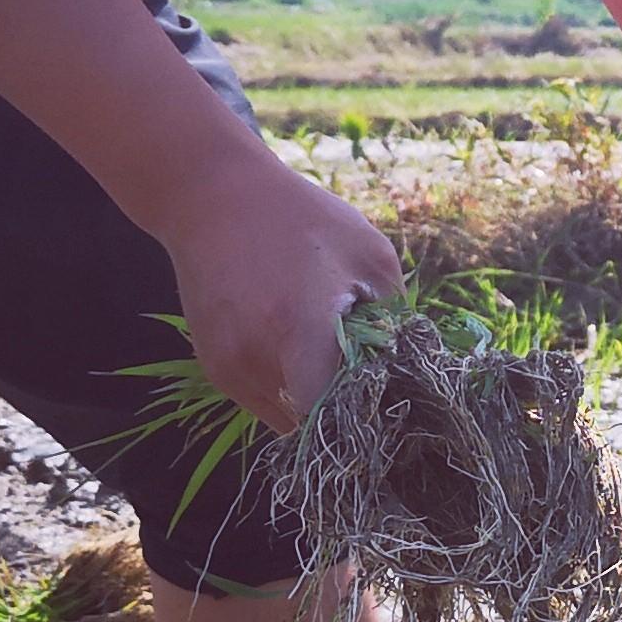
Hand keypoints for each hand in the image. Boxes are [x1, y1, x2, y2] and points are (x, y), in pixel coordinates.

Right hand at [157, 150, 403, 430]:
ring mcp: (229, 369)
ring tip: (328, 351)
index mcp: (298, 330)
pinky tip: (297, 345)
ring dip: (313, 400)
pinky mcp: (216, 369)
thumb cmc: (301, 219)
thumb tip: (408, 368)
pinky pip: (265, 401)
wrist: (212, 198)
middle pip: (314, 422)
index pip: (336, 414)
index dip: (366, 414)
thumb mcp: (369, 253)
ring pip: (287, 419)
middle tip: (366, 374)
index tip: (389, 397)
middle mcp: (255, 360)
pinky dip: (289, 386)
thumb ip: (394, 317)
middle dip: (344, 408)